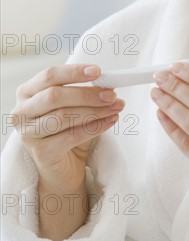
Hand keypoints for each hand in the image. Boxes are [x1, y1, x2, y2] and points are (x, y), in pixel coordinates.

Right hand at [9, 64, 124, 192]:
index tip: (98, 71)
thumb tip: (107, 83)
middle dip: (87, 94)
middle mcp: (22, 111)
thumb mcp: (71, 106)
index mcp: (27, 92)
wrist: (62, 168)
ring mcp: (28, 133)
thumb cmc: (66, 131)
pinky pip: (71, 136)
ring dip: (95, 111)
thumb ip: (82, 92)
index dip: (74, 72)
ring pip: (64, 116)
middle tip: (111, 94)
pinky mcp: (41, 153)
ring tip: (115, 108)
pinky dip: (94, 127)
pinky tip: (110, 121)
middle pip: (55, 96)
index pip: (50, 75)